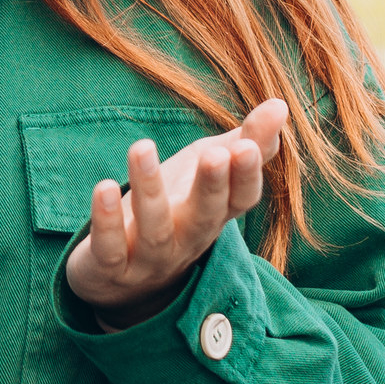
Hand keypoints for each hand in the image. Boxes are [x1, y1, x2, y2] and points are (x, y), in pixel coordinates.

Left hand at [64, 99, 288, 329]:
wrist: (124, 279)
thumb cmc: (176, 210)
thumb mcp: (209, 173)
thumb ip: (247, 142)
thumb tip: (280, 105)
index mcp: (215, 214)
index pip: (241, 198)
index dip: (247, 176)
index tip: (248, 145)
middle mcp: (188, 239)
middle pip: (206, 216)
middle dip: (212, 186)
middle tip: (217, 154)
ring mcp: (150, 258)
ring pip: (155, 230)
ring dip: (149, 189)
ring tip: (141, 146)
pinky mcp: (110, 268)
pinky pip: (110, 249)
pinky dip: (107, 221)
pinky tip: (103, 187)